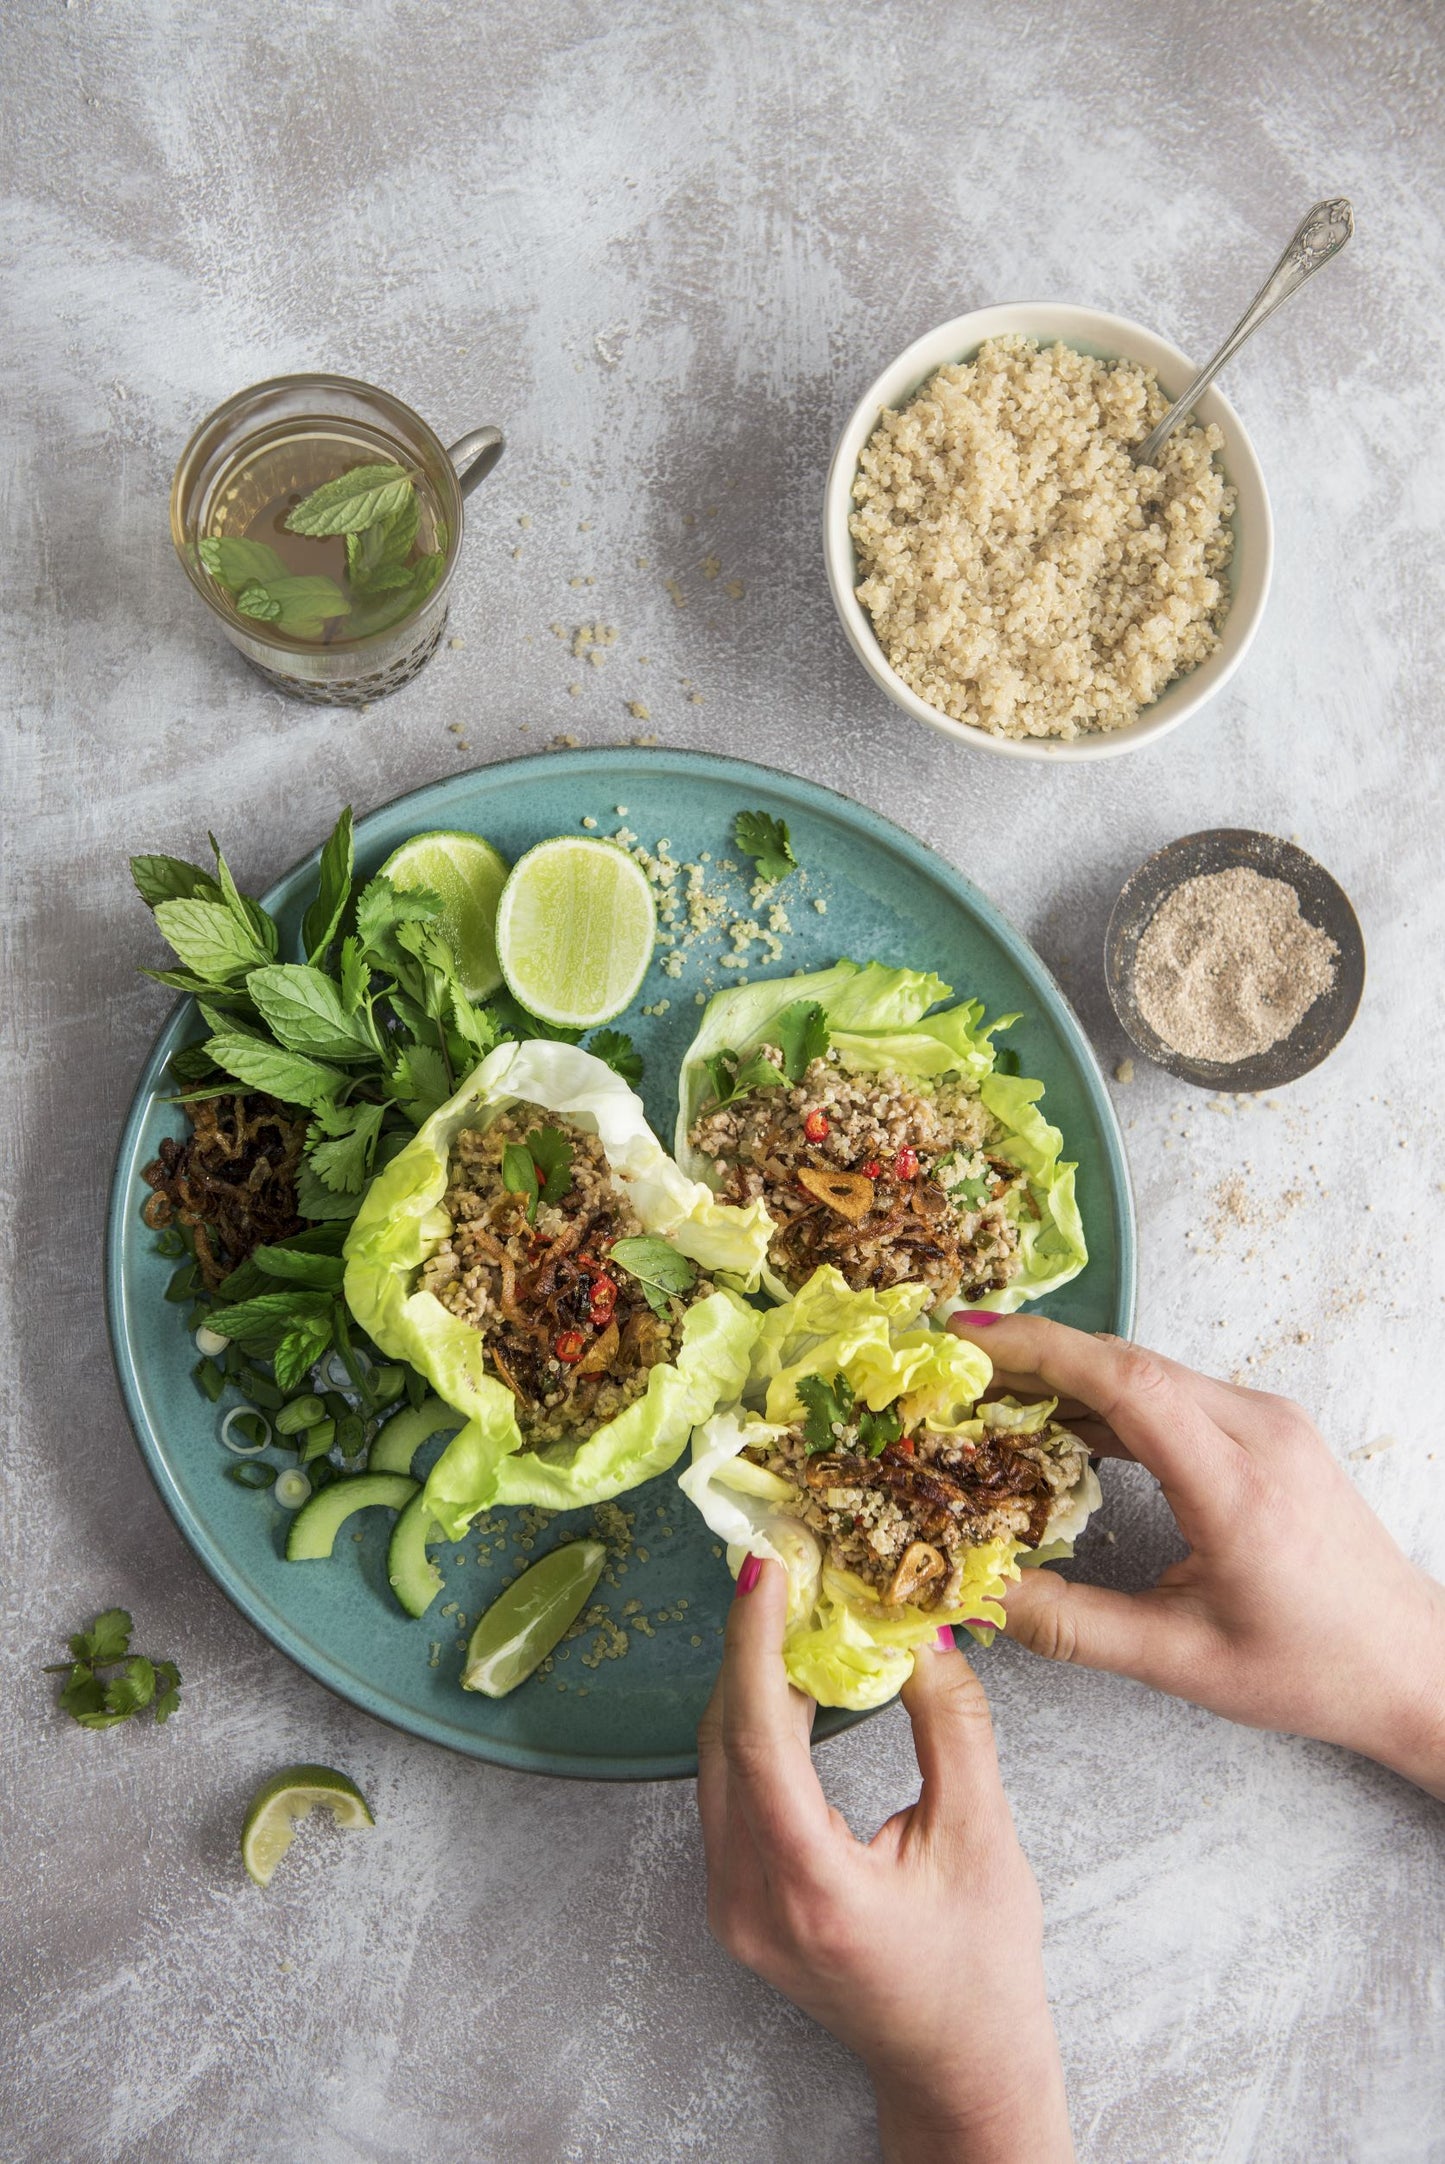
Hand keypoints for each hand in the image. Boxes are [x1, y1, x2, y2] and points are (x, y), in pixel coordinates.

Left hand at [697, 1560, 1074, 2163]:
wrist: (956, 2068)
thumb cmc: (980, 1967)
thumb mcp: (983, 1836)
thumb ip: (950, 1723)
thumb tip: (920, 1626)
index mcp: (810, 1889)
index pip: (758, 1738)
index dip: (755, 1641)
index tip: (766, 1567)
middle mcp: (747, 1900)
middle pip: (724, 1740)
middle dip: (753, 1646)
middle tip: (789, 1570)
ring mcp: (729, 1907)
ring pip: (717, 1761)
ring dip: (751, 1683)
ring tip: (794, 1612)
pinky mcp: (733, 1901)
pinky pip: (728, 1789)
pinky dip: (754, 1728)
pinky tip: (792, 1685)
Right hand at [949, 1312, 1444, 1798]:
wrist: (1414, 1663)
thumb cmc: (1311, 1669)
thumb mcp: (1181, 1662)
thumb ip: (1072, 1627)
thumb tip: (976, 1594)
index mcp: (1237, 1485)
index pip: (1126, 1383)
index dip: (1039, 1349)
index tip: (967, 1335)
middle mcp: (1258, 1431)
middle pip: (1127, 1362)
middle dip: (1032, 1351)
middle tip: (951, 1361)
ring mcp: (1268, 1422)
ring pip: (1146, 1371)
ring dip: (1066, 1374)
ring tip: (987, 1392)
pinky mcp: (1266, 1430)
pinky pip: (1171, 1393)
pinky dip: (1105, 1398)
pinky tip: (1057, 1424)